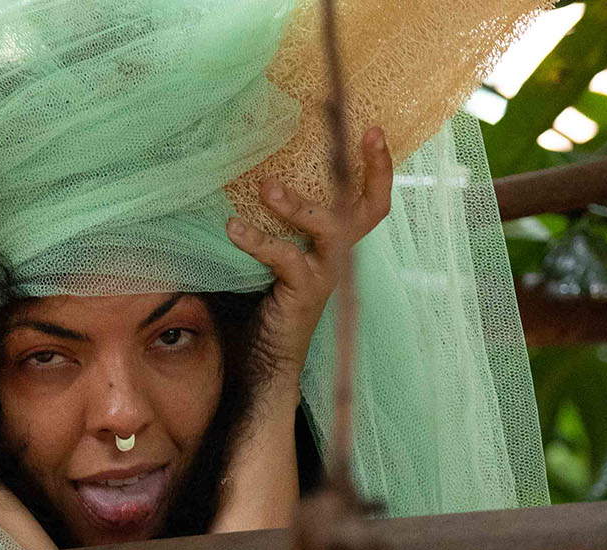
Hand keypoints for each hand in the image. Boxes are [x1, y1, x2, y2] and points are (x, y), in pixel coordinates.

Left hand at [225, 125, 393, 398]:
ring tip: (268, 189)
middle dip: (373, 170)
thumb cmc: (258, 306)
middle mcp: (336, 258)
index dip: (376, 170)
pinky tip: (233, 229)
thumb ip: (261, 222)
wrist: (261, 362)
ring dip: (300, 206)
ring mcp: (324, 275)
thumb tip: (230, 177)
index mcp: (331, 246)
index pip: (365, 203)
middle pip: (368, 210)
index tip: (375, 131)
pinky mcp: (303, 292)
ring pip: (330, 229)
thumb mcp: (262, 256)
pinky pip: (286, 258)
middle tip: (365, 134)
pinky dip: (258, 241)